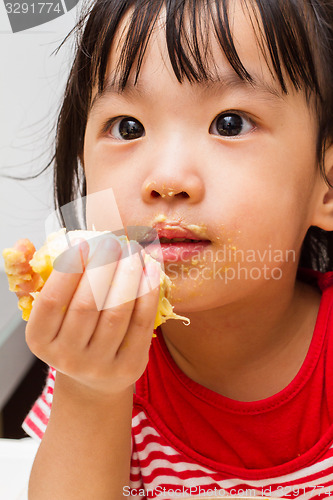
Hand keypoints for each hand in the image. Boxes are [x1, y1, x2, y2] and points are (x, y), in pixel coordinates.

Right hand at [25, 236, 159, 395]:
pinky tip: (149, 270)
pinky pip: (141, 323)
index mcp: (40, 340)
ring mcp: (100, 365)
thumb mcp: (52, 314)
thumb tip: (46, 243)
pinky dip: (147, 292)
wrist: (94, 378)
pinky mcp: (129, 366)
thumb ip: (49, 279)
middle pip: (87, 305)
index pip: (52, 301)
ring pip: (116, 312)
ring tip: (132, 251)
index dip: (68, 269)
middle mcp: (67, 357)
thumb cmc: (72, 333)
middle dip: (102, 267)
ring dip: (127, 275)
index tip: (83, 242)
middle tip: (113, 242)